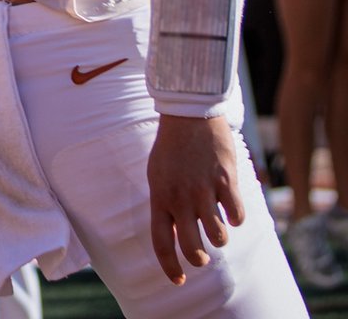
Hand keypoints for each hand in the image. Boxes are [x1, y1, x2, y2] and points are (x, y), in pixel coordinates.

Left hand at [147, 114, 244, 285]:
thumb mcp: (158, 175)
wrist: (189, 114)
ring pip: (218, 237)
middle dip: (200, 259)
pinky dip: (237, 218)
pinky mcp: (226, 180)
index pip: (162, 243)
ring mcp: (204, 189)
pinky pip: (237, 216)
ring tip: (217, 226)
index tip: (179, 281)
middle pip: (192, 248)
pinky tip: (231, 207)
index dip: (170, 267)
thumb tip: (176, 235)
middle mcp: (181, 197)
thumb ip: (165, 204)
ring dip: (220, 238)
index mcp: (160, 196)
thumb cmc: (171, 147)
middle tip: (203, 255)